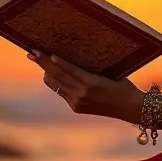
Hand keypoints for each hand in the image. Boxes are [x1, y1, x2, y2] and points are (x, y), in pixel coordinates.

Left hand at [27, 50, 144, 123]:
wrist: (130, 108)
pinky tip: (50, 72)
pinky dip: (55, 81)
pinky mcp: (76, 107)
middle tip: (32, 52)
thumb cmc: (123, 85)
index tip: (46, 52)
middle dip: (43, 63)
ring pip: (56, 85)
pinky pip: (61, 92)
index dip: (56, 62)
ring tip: (37, 59)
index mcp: (92, 83)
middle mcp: (82, 94)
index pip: (69, 70)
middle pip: (57, 76)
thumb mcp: (109, 73)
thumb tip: (73, 56)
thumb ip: (90, 69)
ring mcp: (77, 102)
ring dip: (46, 72)